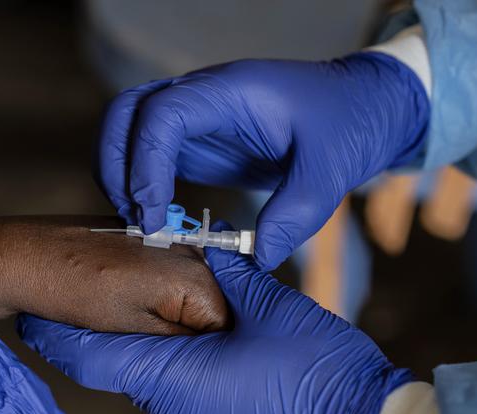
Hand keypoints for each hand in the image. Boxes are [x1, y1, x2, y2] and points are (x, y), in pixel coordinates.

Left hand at [0, 216, 228, 333]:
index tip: (176, 363)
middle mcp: (190, 253)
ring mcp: (171, 244)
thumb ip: (179, 341)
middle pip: (209, 311)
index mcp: (193, 275)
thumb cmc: (70, 290)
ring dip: (171, 319)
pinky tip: (125, 307)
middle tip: (153, 351)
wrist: (20, 254)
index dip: (202, 352)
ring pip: (189, 299)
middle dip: (189, 335)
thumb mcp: (132, 330)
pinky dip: (155, 301)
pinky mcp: (151, 243)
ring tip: (132, 325)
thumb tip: (206, 354)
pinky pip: (169, 283)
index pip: (225, 327)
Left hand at [18, 222, 412, 413]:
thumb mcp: (272, 307)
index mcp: (172, 378)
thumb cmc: (319, 373)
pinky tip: (231, 364)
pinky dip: (196, 381)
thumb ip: (227, 273)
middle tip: (136, 293)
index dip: (57, 332)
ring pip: (164, 388)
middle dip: (129, 332)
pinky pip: (192, 409)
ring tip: (202, 324)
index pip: (89, 357)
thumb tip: (205, 249)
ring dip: (171, 356)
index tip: (35, 311)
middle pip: (128, 368)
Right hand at [96, 52, 428, 269]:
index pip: (163, 114)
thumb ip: (294, 216)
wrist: (362, 107)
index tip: (154, 216)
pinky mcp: (198, 142)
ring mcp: (197, 119)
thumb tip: (255, 258)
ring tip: (142, 224)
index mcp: (231, 92)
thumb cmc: (350, 123)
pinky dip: (139, 185)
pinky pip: (150, 155)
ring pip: (128, 131)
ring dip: (120, 175)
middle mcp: (203, 98)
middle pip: (126, 113)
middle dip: (114, 166)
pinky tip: (158, 221)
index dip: (146, 164)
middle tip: (136, 222)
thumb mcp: (331, 171)